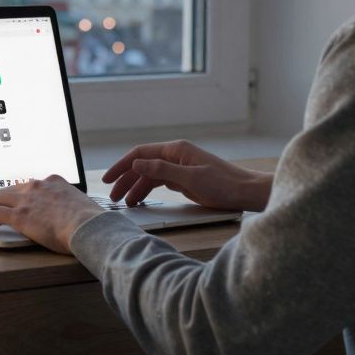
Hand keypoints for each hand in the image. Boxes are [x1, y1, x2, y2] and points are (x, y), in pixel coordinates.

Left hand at [0, 175, 104, 253]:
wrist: (88, 226)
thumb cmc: (90, 220)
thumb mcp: (81, 204)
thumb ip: (70, 205)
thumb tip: (73, 214)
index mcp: (54, 181)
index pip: (32, 184)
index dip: (23, 193)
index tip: (20, 200)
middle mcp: (38, 186)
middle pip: (12, 188)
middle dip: (2, 198)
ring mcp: (27, 199)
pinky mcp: (19, 215)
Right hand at [102, 140, 272, 211]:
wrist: (246, 192)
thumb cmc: (224, 184)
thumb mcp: (191, 179)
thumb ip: (162, 171)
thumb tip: (137, 164)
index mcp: (176, 151)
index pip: (141, 154)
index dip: (122, 166)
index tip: (108, 179)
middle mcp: (176, 156)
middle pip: (143, 165)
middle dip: (126, 180)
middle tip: (113, 197)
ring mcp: (180, 167)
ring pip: (150, 176)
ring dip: (136, 188)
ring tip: (126, 203)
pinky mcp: (185, 179)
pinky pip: (160, 183)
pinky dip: (149, 191)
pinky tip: (142, 200)